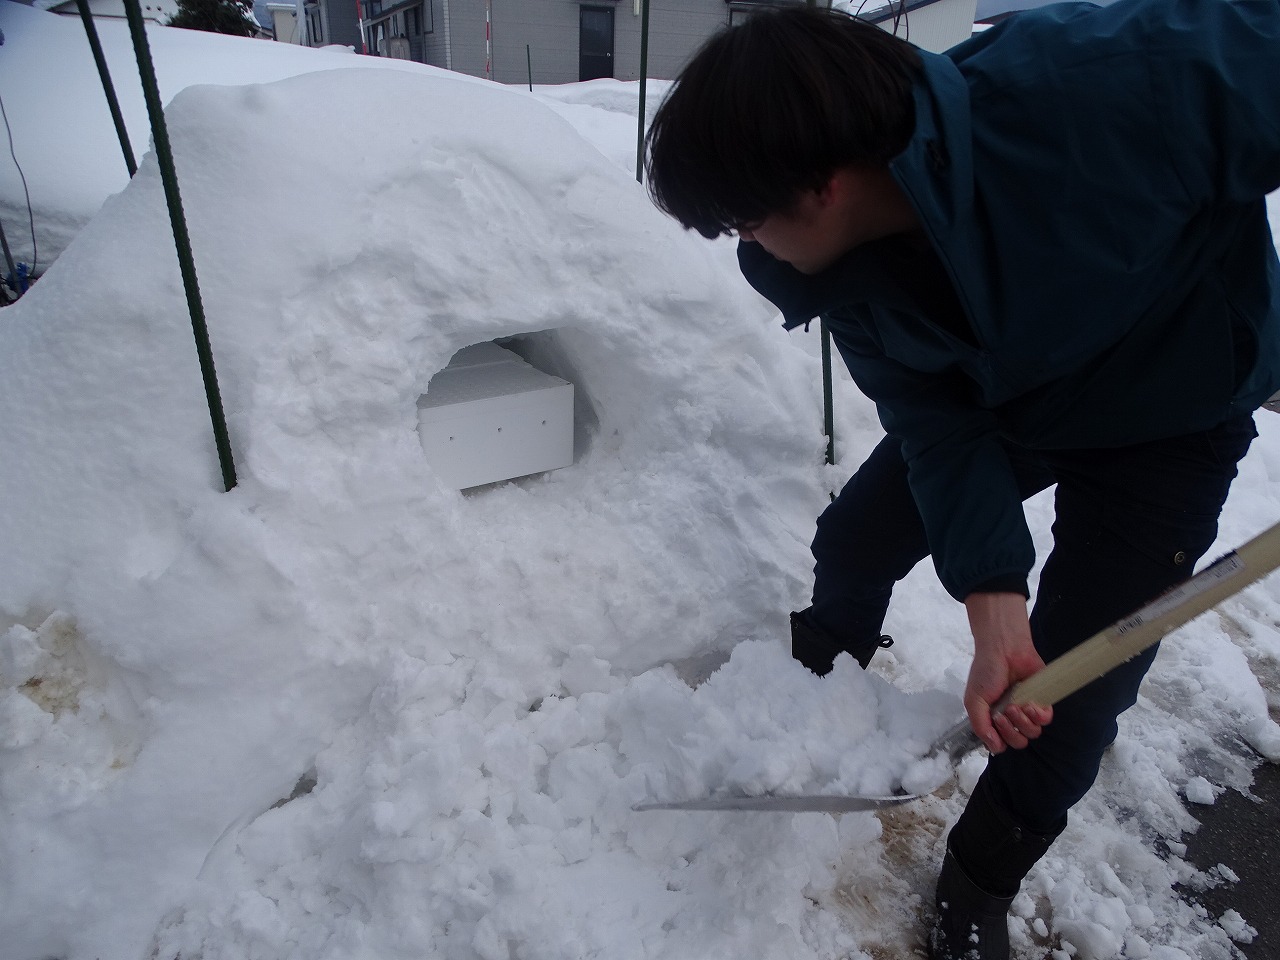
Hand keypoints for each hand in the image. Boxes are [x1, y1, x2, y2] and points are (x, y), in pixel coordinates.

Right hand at [963, 592, 1052, 752]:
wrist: (1004, 649)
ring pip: (1032, 733)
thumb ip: (980, 726)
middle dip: (1011, 731)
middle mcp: (1011, 718)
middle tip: (1004, 712)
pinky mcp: (1043, 701)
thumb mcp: (973, 701)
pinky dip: (1038, 715)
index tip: (995, 722)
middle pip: (1018, 742)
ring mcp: (1027, 710)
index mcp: (994, 719)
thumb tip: (995, 748)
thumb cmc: (986, 672)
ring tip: (1015, 705)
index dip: (1000, 739)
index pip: (1001, 743)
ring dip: (1023, 722)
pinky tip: (1029, 704)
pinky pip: (1046, 720)